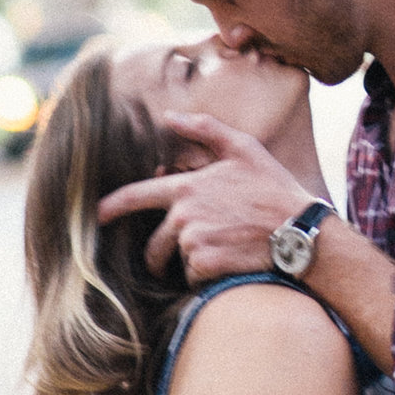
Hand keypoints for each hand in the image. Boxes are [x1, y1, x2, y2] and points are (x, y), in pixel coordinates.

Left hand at [95, 112, 314, 282]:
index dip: (111, 207)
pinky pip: (194, 277)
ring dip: (193, 261)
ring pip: (178, 260)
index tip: (95, 216)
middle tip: (176, 262)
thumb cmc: (274, 188)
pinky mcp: (204, 266)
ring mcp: (193, 242)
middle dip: (159, 256)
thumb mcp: (244, 148)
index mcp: (186, 187)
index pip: (136, 197)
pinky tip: (231, 263)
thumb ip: (204, 129)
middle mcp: (184, 216)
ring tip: (223, 253)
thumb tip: (170, 117)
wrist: (300, 230)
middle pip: (155, 245)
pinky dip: (208, 275)